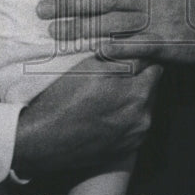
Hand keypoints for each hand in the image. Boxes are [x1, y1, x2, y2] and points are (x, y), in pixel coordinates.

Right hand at [10, 56, 160, 177]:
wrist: (41, 141)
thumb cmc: (62, 99)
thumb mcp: (92, 66)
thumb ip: (124, 55)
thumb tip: (144, 45)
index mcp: (138, 92)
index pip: (154, 64)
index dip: (141, 55)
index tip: (129, 53)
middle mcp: (142, 116)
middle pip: (152, 86)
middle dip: (139, 77)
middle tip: (115, 74)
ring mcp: (135, 135)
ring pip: (144, 106)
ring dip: (133, 97)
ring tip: (106, 95)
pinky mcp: (126, 149)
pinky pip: (135, 126)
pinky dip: (126, 117)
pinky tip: (104, 114)